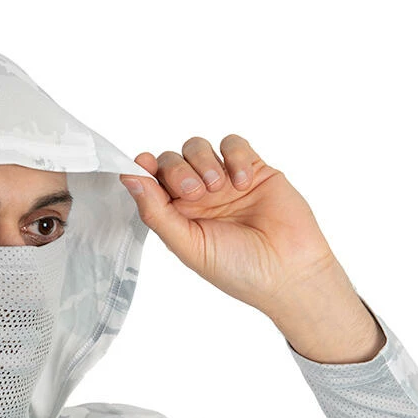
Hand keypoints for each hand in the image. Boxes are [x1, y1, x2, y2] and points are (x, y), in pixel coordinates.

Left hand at [119, 134, 385, 361]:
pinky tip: (243, 182)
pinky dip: (234, 157)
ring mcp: (224, 181)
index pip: (150, 181)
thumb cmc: (238, 269)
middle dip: (176, 170)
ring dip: (202, 162)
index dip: (143, 169)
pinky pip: (233, 144)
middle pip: (171, 159)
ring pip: (197, 146)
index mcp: (176, 214)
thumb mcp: (188, 245)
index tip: (141, 163)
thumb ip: (156, 212)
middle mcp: (197, 195)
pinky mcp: (253, 169)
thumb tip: (128, 178)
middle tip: (194, 193)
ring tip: (219, 188)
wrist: (289, 273)